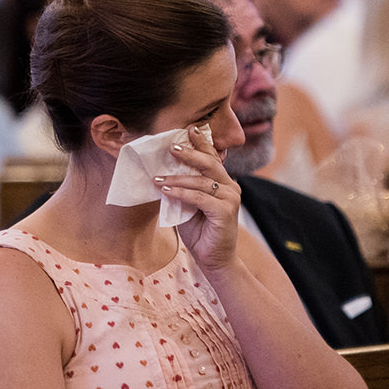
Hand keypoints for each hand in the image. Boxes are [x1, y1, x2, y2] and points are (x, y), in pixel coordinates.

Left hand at [152, 123, 241, 271]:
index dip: (202, 142)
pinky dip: (181, 193)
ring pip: (201, 181)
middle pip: (209, 163)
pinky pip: (199, 197)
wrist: (213, 259)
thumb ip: (183, 189)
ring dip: (177, 177)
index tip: (189, 129)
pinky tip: (166, 190)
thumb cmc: (200, 232)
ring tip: (158, 177)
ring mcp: (230, 198)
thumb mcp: (188, 205)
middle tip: (171, 146)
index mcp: (224, 182)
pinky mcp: (225, 211)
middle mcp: (230, 187)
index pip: (212, 158)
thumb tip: (162, 171)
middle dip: (190, 152)